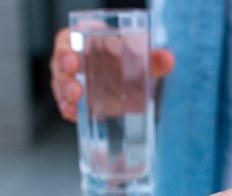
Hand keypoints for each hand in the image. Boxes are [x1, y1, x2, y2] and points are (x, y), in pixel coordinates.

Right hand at [50, 28, 174, 121]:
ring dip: (66, 96)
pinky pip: (67, 103)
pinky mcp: (75, 98)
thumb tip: (168, 59)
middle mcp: (74, 59)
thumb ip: (154, 58)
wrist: (129, 75)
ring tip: (75, 103)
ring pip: (61, 86)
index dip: (66, 51)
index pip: (68, 41)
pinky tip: (73, 115)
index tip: (73, 61)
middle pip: (60, 66)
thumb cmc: (127, 58)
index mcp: (85, 40)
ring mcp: (72, 79)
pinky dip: (69, 109)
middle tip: (75, 90)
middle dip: (65, 79)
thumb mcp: (141, 57)